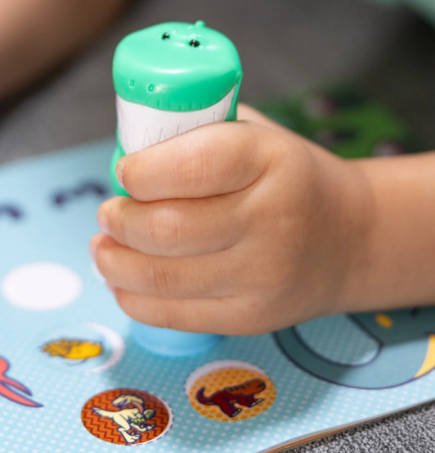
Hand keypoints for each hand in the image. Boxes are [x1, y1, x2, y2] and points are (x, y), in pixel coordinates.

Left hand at [91, 105, 372, 334]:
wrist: (350, 238)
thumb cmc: (286, 177)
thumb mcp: (253, 134)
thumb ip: (194, 134)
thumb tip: (125, 152)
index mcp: (268, 160)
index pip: (190, 167)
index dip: (140, 172)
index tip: (124, 173)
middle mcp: (270, 220)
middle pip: (166, 229)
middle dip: (118, 221)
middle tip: (108, 213)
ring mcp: (262, 277)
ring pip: (161, 277)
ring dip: (112, 262)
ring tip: (102, 247)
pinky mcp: (250, 318)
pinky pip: (172, 316)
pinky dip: (131, 297)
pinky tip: (121, 280)